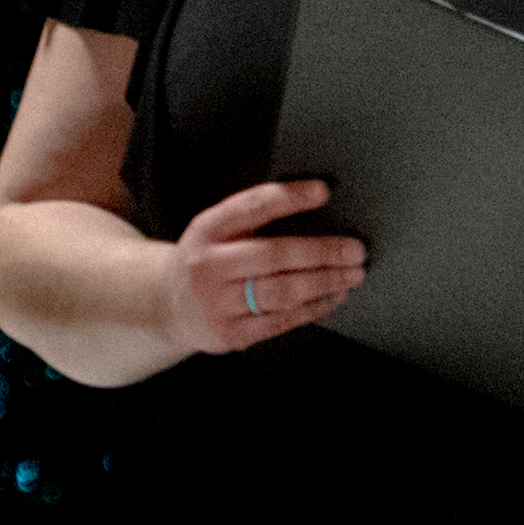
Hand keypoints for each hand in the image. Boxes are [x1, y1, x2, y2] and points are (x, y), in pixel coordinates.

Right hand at [169, 177, 363, 357]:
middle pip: (274, 255)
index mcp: (208, 230)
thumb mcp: (216, 231)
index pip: (251, 207)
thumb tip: (316, 202)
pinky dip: (314, 308)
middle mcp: (209, 265)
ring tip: (352, 274)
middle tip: (355, 250)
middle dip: (322, 252)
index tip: (322, 191)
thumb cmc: (207, 261)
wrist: (168, 305)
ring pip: (282, 292)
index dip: (289, 198)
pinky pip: (281, 320)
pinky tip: (332, 297)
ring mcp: (217, 302)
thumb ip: (253, 219)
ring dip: (325, 282)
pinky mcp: (230, 333)